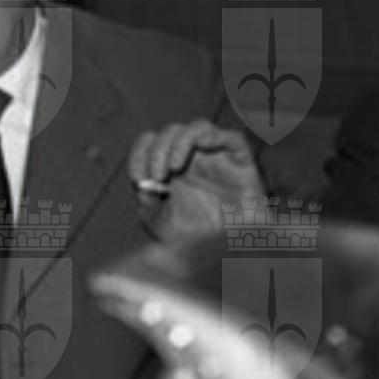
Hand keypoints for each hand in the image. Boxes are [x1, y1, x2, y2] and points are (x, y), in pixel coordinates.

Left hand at [129, 120, 266, 241]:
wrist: (232, 251)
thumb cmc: (195, 236)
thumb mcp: (160, 222)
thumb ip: (147, 202)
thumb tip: (141, 186)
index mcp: (171, 163)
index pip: (150, 141)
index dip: (139, 154)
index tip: (137, 178)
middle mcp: (193, 155)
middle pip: (170, 132)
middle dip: (157, 151)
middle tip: (156, 177)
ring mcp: (218, 156)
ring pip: (197, 127)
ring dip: (179, 142)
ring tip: (173, 169)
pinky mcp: (242, 162)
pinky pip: (231, 137)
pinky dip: (214, 136)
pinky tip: (201, 145)